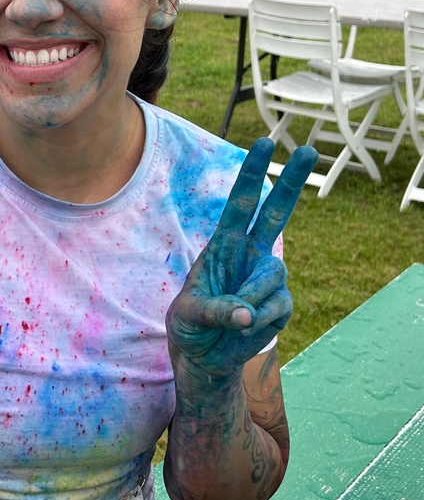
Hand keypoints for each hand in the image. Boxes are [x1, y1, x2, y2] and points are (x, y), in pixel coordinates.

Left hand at [166, 138, 317, 379]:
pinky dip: (258, 320)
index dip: (252, 174)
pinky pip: (277, 306)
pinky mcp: (280, 304)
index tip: (264, 142)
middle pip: (277, 213)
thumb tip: (246, 313)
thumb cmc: (190, 326)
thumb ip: (214, 311)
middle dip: (292, 181)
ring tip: (232, 316)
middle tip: (309, 149)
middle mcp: (250, 254)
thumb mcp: (189, 315)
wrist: (205, 357)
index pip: (241, 203)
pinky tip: (243, 328)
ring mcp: (267, 278)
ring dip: (251, 297)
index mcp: (224, 245)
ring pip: (274, 274)